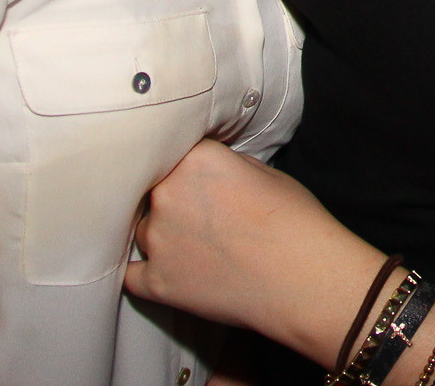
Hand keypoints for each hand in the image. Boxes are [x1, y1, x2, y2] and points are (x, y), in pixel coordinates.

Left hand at [125, 139, 330, 336]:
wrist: (304, 280)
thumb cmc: (295, 224)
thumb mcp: (266, 174)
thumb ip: (225, 166)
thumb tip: (209, 171)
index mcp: (196, 159)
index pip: (174, 152)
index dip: (186, 166)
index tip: (197, 179)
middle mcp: (167, 193)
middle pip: (154, 190)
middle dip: (173, 201)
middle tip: (201, 216)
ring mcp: (158, 240)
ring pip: (145, 231)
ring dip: (163, 236)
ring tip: (199, 249)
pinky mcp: (156, 281)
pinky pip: (131, 274)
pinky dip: (146, 273)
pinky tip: (166, 272)